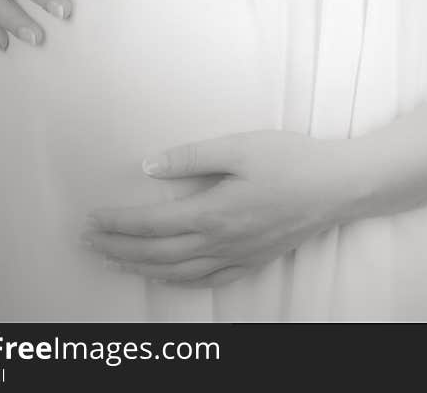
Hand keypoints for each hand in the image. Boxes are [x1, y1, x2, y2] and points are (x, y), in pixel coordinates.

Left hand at [80, 130, 361, 287]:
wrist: (339, 186)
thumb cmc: (292, 159)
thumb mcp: (241, 146)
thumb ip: (192, 156)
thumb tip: (149, 166)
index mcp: (213, 212)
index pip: (152, 224)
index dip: (117, 224)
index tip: (91, 219)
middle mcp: (220, 242)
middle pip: (157, 254)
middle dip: (118, 249)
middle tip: (87, 242)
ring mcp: (237, 256)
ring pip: (177, 272)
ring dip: (140, 267)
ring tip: (114, 260)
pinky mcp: (253, 260)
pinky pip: (207, 280)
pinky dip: (179, 281)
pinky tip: (167, 275)